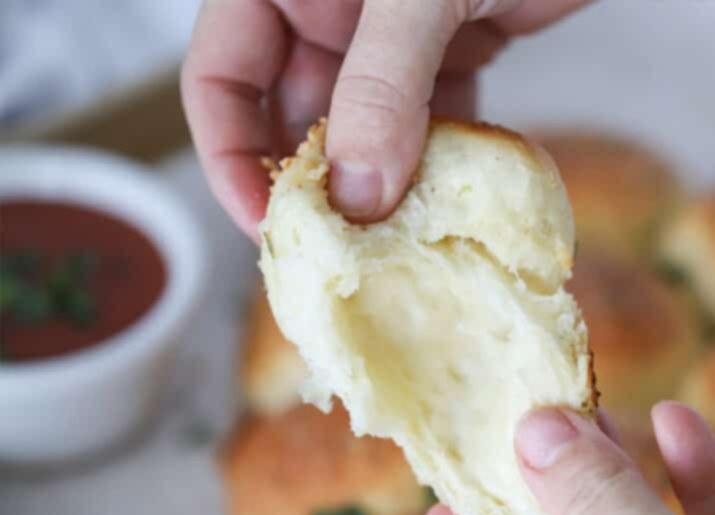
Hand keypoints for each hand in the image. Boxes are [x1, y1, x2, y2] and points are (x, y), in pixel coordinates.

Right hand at [181, 0, 590, 236]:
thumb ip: (383, 85)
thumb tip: (357, 195)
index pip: (220, 73)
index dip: (230, 152)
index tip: (267, 223)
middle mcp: (331, 10)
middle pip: (291, 113)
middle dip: (311, 182)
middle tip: (333, 252)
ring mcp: (394, 34)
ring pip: (365, 128)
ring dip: (377, 183)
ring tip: (391, 243)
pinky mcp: (455, 48)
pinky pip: (431, 121)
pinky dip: (438, 160)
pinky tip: (446, 200)